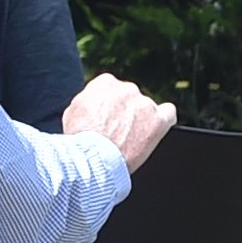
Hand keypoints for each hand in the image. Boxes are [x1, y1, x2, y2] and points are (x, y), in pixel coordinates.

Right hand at [61, 74, 180, 172]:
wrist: (92, 159)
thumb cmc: (79, 139)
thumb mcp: (72, 111)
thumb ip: (87, 100)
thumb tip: (93, 102)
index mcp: (106, 83)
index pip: (111, 88)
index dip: (109, 105)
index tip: (106, 118)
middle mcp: (127, 89)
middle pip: (130, 97)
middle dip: (125, 112)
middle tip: (116, 131)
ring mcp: (145, 104)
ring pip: (147, 108)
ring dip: (140, 120)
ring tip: (130, 139)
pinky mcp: (158, 121)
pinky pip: (168, 113)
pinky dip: (164, 120)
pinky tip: (157, 129)